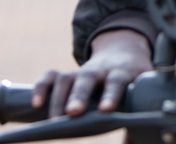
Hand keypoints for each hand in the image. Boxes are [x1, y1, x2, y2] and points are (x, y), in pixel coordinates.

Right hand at [32, 29, 152, 117]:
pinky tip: (36, 104)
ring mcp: (80, 71)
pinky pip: (50, 76)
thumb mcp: (139, 93)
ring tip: (53, 121)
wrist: (123, 53)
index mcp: (122, 74)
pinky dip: (41, 87)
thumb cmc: (130, 82)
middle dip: (79, 95)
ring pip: (66, 78)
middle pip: (88, 78)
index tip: (105, 110)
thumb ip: (136, 119)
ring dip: (58, 98)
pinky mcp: (65, 74)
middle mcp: (99, 70)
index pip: (117, 81)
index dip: (111, 94)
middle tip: (73, 113)